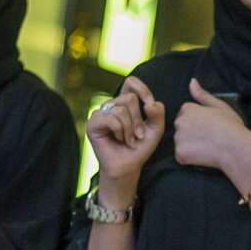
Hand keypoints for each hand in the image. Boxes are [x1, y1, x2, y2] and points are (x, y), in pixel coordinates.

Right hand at [87, 77, 165, 199]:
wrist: (127, 166)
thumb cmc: (140, 148)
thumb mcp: (155, 130)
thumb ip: (158, 114)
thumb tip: (150, 103)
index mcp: (125, 102)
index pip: (131, 82)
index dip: (142, 90)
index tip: (150, 106)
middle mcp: (112, 105)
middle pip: (130, 98)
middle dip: (138, 119)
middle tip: (138, 135)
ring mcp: (100, 113)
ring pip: (121, 110)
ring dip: (129, 129)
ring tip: (128, 140)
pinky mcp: (92, 123)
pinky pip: (111, 119)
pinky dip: (119, 131)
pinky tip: (117, 139)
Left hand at [173, 80, 250, 180]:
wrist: (236, 148)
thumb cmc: (231, 126)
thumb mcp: (219, 106)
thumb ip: (202, 95)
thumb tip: (191, 82)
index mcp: (188, 108)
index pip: (185, 115)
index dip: (198, 122)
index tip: (209, 127)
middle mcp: (180, 122)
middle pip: (181, 128)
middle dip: (190, 133)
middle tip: (208, 138)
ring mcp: (178, 138)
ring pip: (180, 142)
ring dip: (190, 146)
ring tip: (207, 147)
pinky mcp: (180, 154)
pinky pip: (181, 156)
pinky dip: (190, 158)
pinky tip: (203, 156)